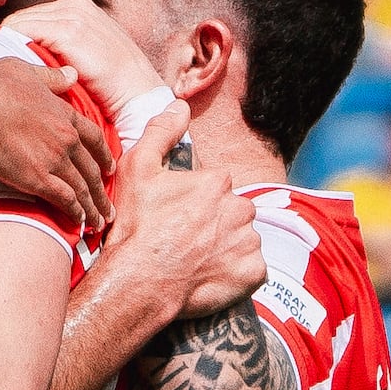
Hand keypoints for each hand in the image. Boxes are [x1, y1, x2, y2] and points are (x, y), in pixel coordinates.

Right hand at [0, 53, 114, 229]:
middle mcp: (66, 139)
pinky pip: (64, 200)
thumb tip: (72, 74)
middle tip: (108, 208)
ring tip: (99, 222)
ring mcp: (54, 160)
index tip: (110, 169)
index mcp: (65, 114)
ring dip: (93, 208)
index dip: (104, 155)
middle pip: (92, 170)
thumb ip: (53, 77)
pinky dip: (75, 212)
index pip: (94, 138)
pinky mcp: (37, 178)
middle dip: (102, 191)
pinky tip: (79, 222)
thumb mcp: (29, 71)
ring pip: (82, 189)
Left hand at [2, 0, 166, 135]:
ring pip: (19, 23)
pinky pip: (25, 32)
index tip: (7, 59)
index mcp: (79, 6)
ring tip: (10, 71)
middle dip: (9, 40)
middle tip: (3, 68)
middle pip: (21, 17)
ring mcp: (74, 16)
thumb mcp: (85, 52)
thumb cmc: (111, 83)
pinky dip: (15, 48)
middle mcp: (75, 4)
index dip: (16, 37)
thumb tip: (22, 51)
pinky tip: (16, 70)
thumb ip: (58, 43)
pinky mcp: (70, 33)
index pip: (31, 15)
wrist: (138, 96)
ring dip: (9, 46)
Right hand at [96, 142, 266, 329]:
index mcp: (217, 181)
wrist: (139, 283)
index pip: (215, 187)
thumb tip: (180, 106)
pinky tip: (212, 276)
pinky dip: (237, 273)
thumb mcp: (137, 169)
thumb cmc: (136, 228)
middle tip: (186, 241)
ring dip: (227, 247)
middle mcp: (240, 208)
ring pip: (244, 239)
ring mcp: (250, 242)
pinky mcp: (254, 273)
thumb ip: (161, 132)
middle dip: (216, 223)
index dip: (195, 203)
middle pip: (233, 212)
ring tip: (197, 260)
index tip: (177, 218)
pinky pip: (252, 269)